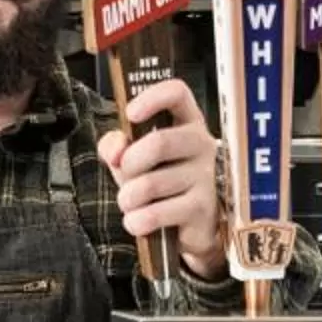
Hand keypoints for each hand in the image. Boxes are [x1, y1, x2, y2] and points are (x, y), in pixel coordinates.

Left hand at [96, 78, 226, 277]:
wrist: (185, 227)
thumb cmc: (159, 181)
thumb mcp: (132, 157)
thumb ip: (115, 145)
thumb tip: (116, 150)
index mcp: (185, 122)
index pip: (177, 93)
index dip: (152, 98)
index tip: (130, 114)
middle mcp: (201, 144)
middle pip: (159, 142)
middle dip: (129, 163)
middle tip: (125, 175)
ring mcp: (205, 177)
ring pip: (150, 184)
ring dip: (128, 198)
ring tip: (131, 203)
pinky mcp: (202, 209)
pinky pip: (155, 214)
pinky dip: (136, 221)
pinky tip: (139, 221)